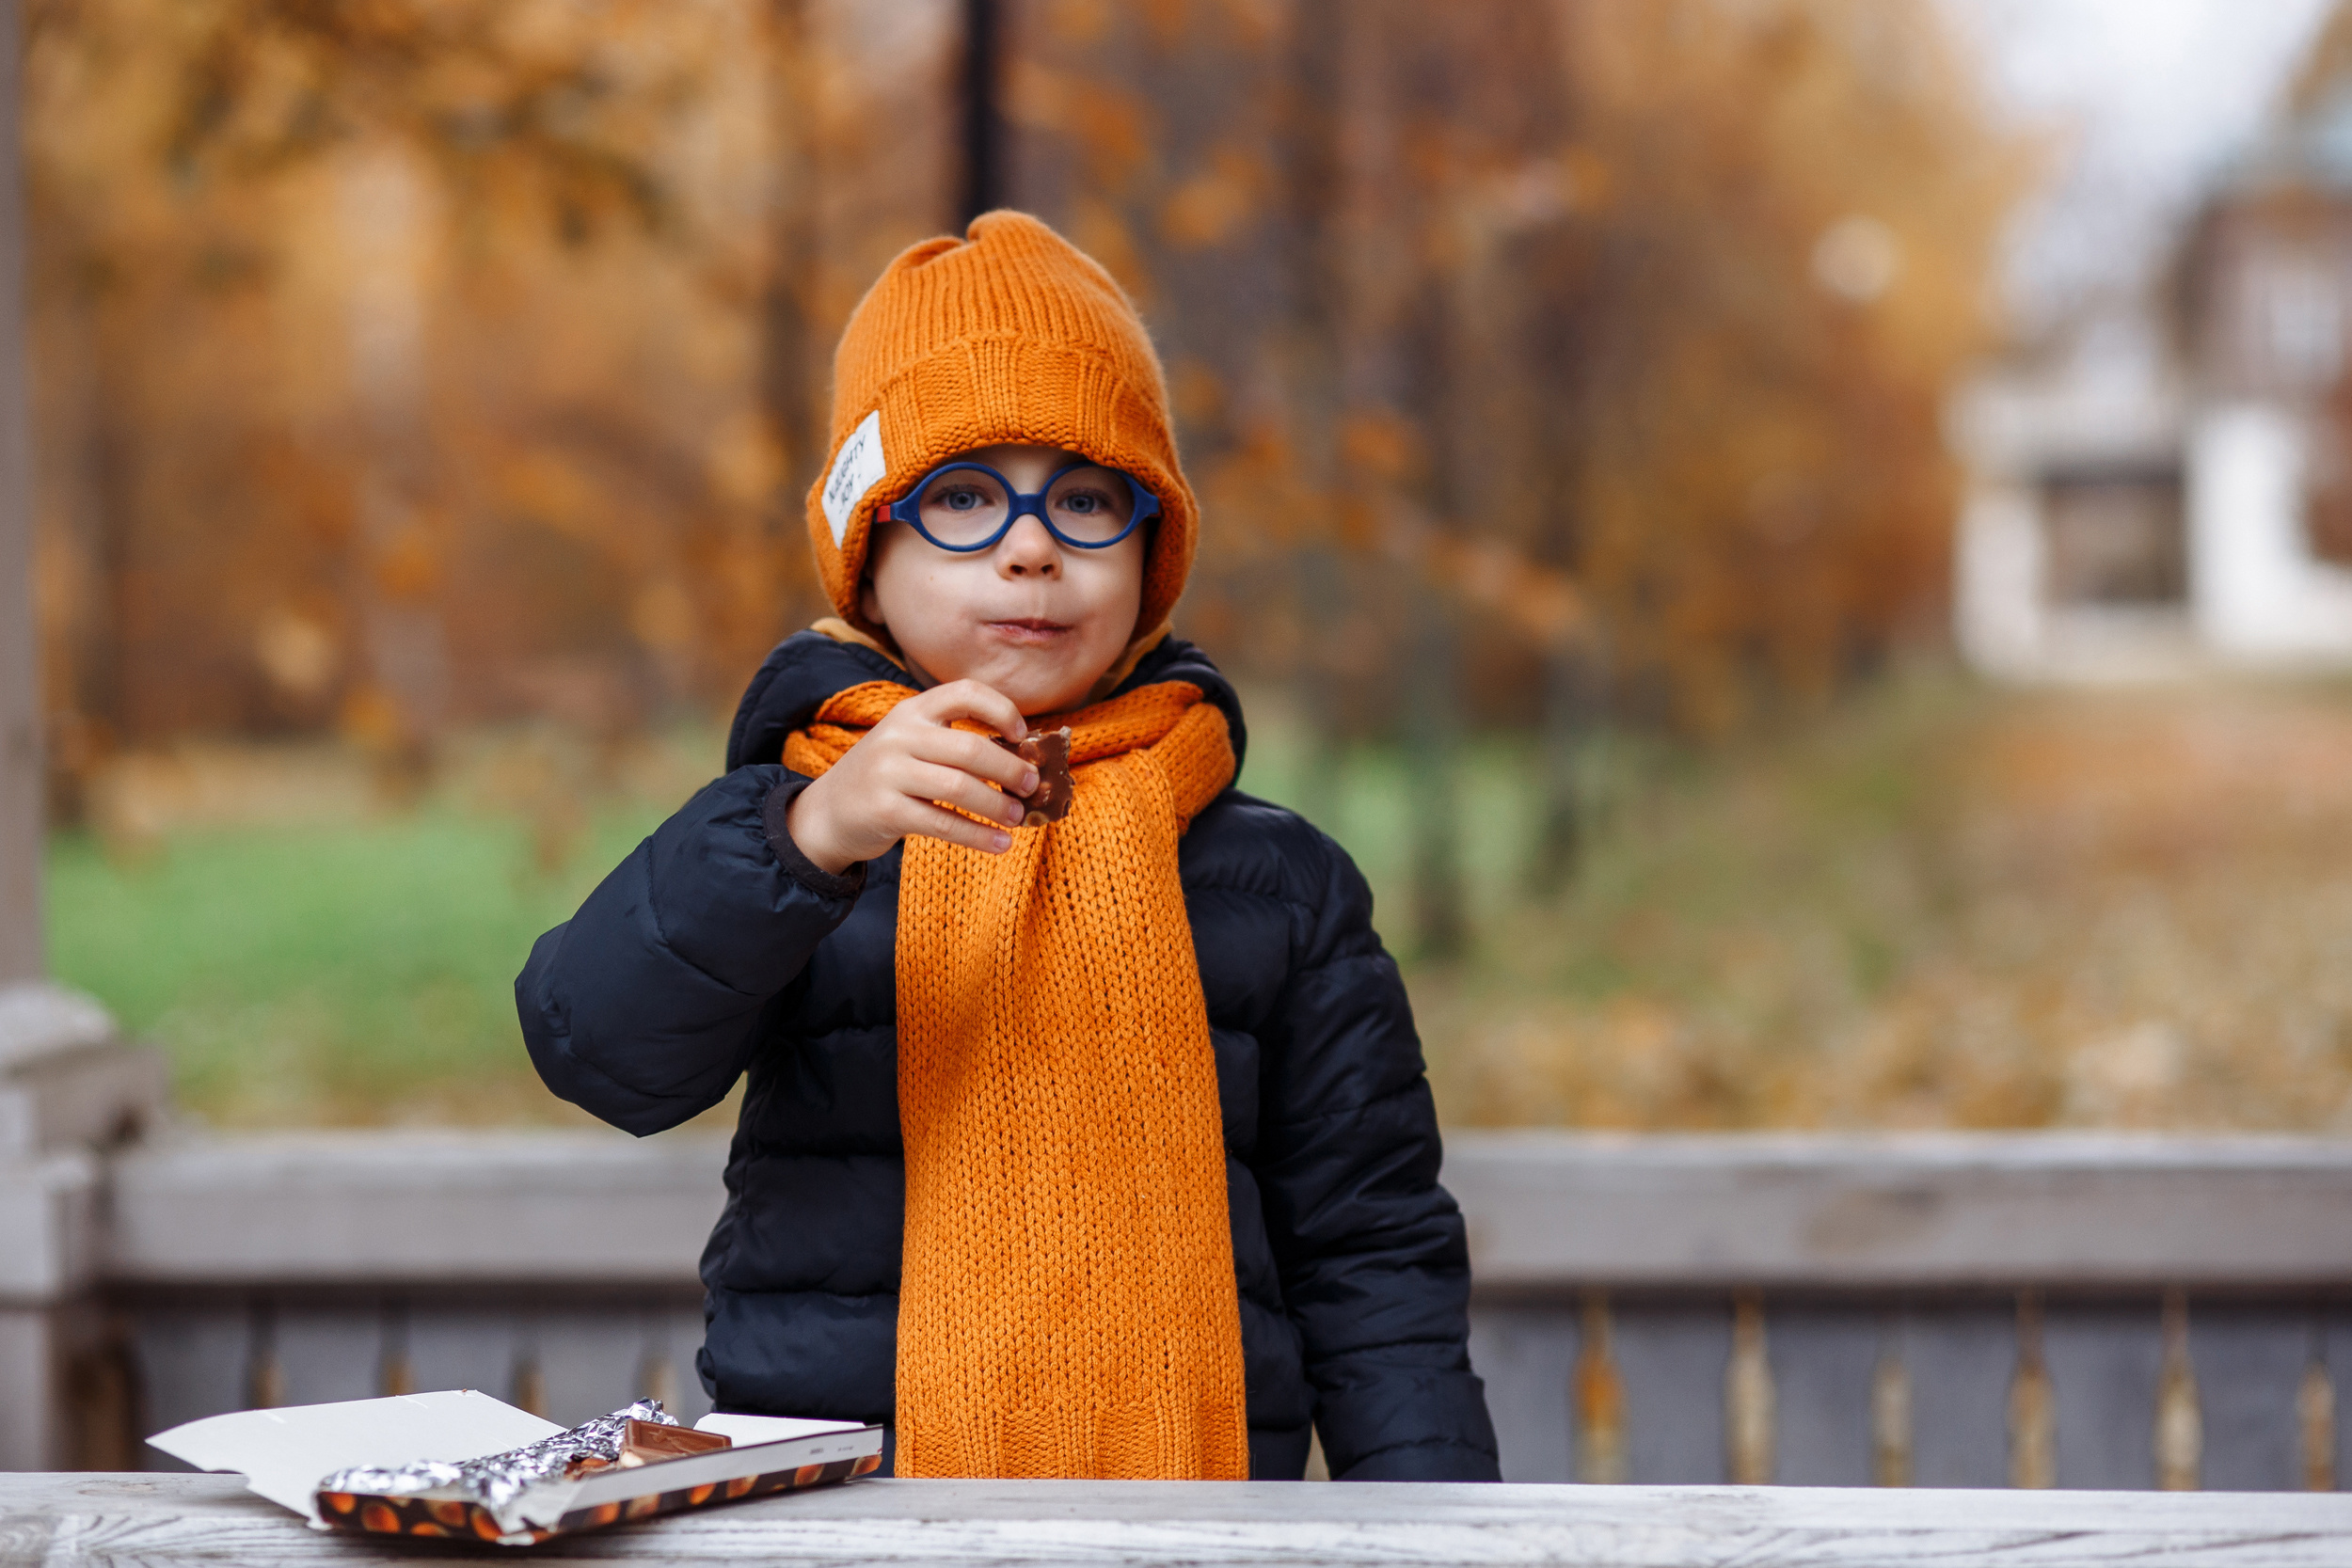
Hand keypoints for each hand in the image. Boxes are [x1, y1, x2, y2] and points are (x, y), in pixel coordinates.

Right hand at [785, 680, 1040, 873]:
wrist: (828, 813)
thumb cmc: (888, 778)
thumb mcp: (912, 745)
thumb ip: (954, 743)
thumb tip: (1023, 760)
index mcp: (912, 711)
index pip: (965, 692)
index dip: (1002, 709)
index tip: (1021, 734)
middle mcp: (899, 735)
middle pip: (970, 748)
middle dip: (1010, 769)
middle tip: (1031, 786)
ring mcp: (889, 772)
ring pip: (959, 787)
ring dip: (997, 806)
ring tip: (1018, 818)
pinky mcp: (885, 810)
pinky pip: (943, 823)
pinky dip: (978, 835)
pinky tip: (999, 844)